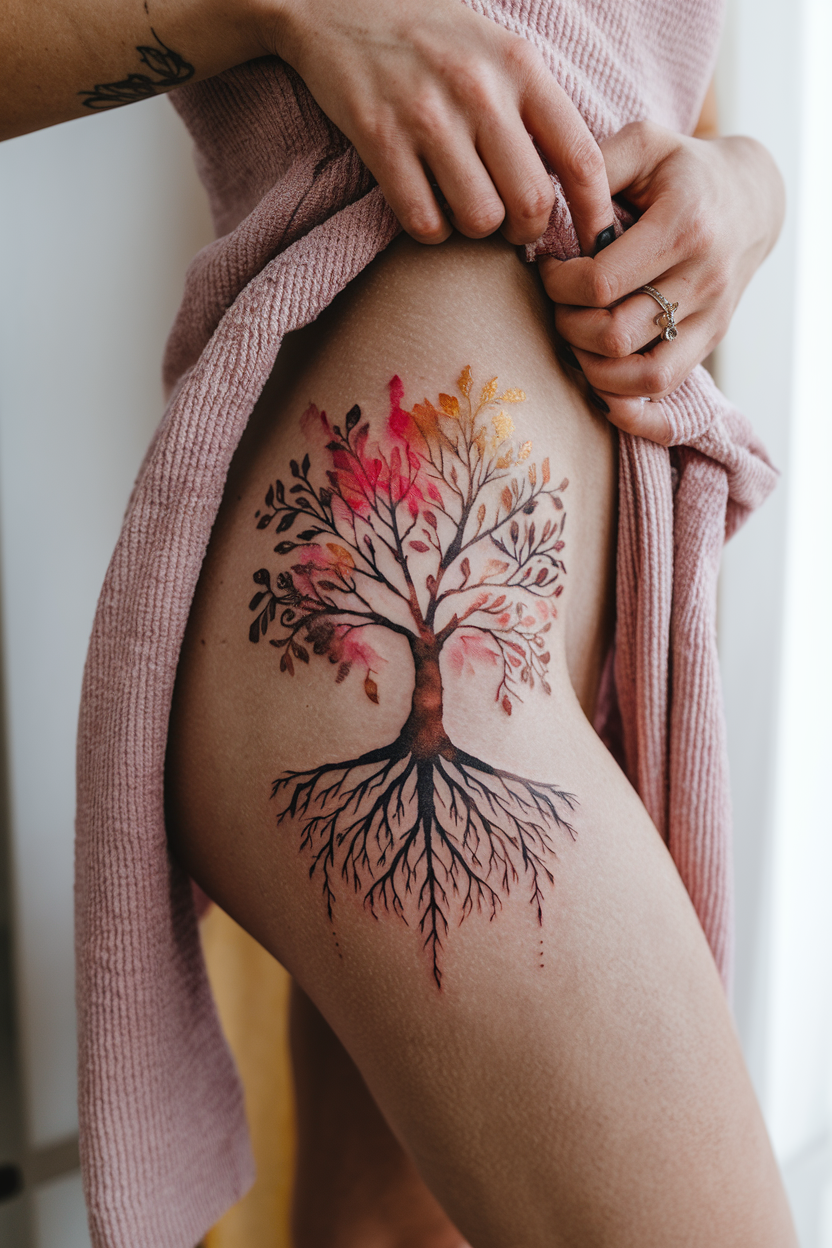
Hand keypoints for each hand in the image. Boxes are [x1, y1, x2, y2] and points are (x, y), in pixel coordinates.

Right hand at [257, 0, 614, 250]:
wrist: (341, 5)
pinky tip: (428, 209)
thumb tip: (578, 185)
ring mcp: (427, 115)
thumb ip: (537, 108)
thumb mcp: (499, 51)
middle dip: (527, 232)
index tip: (593, 241)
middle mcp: (480, 90)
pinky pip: (423, 220)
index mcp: (522, 67)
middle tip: (513, 230)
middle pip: (531, 202)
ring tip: (465, 212)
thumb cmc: (433, 39)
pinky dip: (431, 231)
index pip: (581, 157)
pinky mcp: (379, 138)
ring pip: (479, 219)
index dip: (594, 212)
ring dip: (475, 233)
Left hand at [539, 121, 784, 440]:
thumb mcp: (642, 143)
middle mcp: (704, 278)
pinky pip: (667, 392)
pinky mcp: (710, 341)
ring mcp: (711, 316)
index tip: (549, 269)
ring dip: (592, 369)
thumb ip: (592, 167)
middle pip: (615, 335)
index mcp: (683, 226)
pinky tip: (599, 387)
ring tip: (576, 341)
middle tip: (560, 305)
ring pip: (643, 376)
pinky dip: (627, 404)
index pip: (601, 282)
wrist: (750, 197)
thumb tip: (543, 211)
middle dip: (569, 326)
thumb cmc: (680, 169)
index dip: (559, 285)